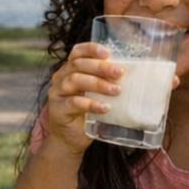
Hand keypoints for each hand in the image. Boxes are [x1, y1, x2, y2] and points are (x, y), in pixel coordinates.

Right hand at [43, 41, 124, 155]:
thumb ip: (104, 83)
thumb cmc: (85, 114)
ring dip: (98, 84)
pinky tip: (104, 107)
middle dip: (101, 67)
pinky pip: (74, 103)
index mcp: (70, 70)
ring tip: (116, 91)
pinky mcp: (57, 109)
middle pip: (78, 65)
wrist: (69, 139)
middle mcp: (61, 78)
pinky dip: (90, 103)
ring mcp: (57, 93)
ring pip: (75, 80)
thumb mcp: (95, 94)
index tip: (107, 53)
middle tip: (119, 73)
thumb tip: (131, 76)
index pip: (77, 52)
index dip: (91, 49)